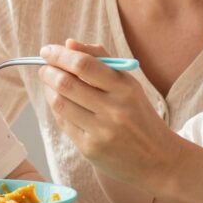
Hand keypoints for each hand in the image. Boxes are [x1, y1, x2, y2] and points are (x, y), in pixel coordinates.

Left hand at [39, 39, 178, 185]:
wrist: (158, 158)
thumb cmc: (139, 116)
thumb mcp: (129, 84)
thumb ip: (100, 59)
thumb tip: (69, 44)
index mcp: (125, 88)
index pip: (84, 65)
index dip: (60, 55)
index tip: (47, 51)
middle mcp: (113, 109)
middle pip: (66, 84)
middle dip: (48, 72)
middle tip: (44, 68)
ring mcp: (101, 131)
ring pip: (60, 104)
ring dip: (48, 90)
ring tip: (50, 84)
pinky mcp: (90, 149)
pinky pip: (64, 123)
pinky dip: (57, 110)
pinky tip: (62, 104)